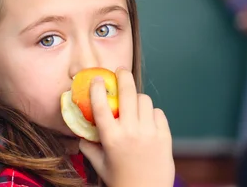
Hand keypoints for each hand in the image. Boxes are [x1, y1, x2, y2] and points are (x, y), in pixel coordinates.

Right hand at [79, 68, 174, 186]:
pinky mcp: (164, 136)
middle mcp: (131, 132)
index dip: (97, 89)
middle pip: (128, 93)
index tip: (96, 79)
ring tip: (133, 103)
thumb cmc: (121, 182)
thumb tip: (81, 135)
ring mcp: (150, 133)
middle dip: (123, 77)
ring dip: (137, 98)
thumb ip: (90, 149)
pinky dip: (151, 113)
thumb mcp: (101, 166)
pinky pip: (157, 113)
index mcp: (111, 139)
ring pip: (144, 100)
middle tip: (120, 71)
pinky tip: (146, 120)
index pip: (101, 107)